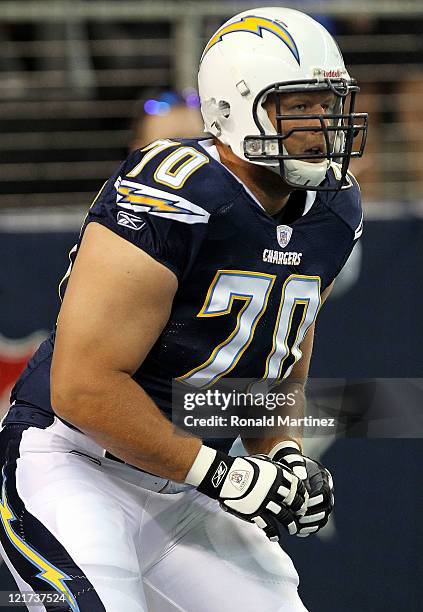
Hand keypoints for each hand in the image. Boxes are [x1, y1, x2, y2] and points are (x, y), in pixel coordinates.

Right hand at [185, 447, 307, 541]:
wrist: (225, 476)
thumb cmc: (242, 467)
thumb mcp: (262, 463)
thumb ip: (274, 470)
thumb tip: (281, 473)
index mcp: (278, 475)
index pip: (297, 487)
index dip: (302, 495)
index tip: (302, 500)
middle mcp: (275, 490)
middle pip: (294, 503)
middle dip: (299, 510)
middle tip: (300, 514)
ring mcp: (266, 503)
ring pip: (285, 517)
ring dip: (290, 524)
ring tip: (292, 529)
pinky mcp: (256, 513)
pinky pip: (268, 527)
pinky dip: (273, 533)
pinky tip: (275, 537)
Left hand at [269, 440, 333, 536]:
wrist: (291, 468)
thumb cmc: (291, 464)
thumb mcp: (293, 461)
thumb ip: (298, 467)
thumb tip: (302, 479)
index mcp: (323, 478)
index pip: (324, 493)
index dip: (315, 501)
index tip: (302, 504)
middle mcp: (327, 492)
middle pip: (326, 508)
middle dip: (312, 515)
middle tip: (298, 518)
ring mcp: (323, 503)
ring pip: (322, 518)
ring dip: (311, 524)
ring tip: (297, 525)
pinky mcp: (317, 512)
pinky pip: (317, 524)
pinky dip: (309, 529)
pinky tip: (298, 530)